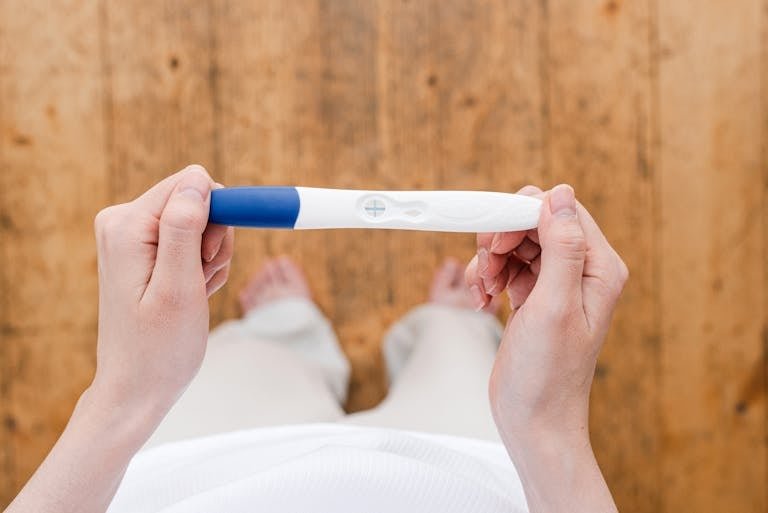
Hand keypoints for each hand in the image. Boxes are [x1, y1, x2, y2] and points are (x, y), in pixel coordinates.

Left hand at [5, 166, 234, 512]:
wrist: (137, 388)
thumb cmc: (159, 348)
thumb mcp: (179, 288)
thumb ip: (185, 229)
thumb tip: (198, 180)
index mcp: (126, 225)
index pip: (192, 185)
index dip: (218, 218)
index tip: (212, 260)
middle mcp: (122, 222)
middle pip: (196, 201)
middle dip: (214, 240)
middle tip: (201, 281)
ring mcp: (130, 236)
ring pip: (199, 222)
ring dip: (210, 258)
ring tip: (195, 293)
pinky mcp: (142, 250)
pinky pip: (189, 239)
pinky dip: (200, 267)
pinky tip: (190, 294)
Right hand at [466, 184, 626, 511]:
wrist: (533, 420)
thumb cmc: (548, 375)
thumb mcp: (553, 306)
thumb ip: (560, 248)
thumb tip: (561, 195)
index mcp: (599, 268)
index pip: (561, 211)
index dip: (522, 216)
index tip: (495, 242)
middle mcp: (580, 271)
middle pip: (533, 223)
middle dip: (502, 239)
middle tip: (487, 268)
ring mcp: (555, 283)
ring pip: (515, 243)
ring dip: (490, 260)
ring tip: (484, 291)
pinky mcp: (533, 296)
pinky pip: (506, 265)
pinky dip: (487, 277)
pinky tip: (482, 301)